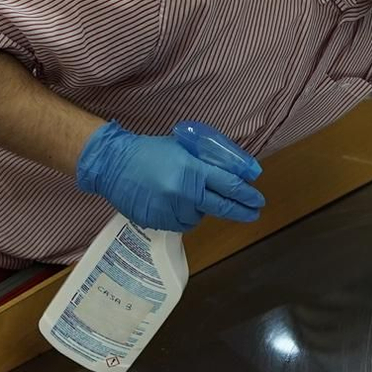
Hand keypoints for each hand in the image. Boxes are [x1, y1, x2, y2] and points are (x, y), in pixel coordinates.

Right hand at [76, 122, 263, 231]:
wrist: (114, 165)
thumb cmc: (151, 151)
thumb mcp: (185, 147)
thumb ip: (211, 160)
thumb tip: (242, 171)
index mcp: (193, 170)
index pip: (230, 186)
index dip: (247, 194)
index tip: (258, 199)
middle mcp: (185, 193)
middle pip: (222, 207)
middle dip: (242, 210)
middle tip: (254, 212)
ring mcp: (171, 210)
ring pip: (200, 217)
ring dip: (203, 209)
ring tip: (189, 194)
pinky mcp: (159, 223)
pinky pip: (181, 223)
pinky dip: (184, 215)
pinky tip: (174, 202)